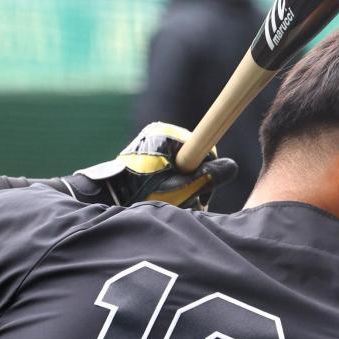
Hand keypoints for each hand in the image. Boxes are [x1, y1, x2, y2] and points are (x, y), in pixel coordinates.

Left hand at [70, 122, 236, 209]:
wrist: (106, 201)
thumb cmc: (140, 193)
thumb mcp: (178, 188)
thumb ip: (206, 177)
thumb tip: (231, 166)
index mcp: (164, 135)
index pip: (202, 146)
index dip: (205, 169)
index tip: (199, 186)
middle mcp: (157, 138)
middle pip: (194, 160)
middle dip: (192, 183)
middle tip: (179, 200)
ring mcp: (151, 151)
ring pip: (183, 171)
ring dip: (181, 190)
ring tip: (165, 203)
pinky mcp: (147, 164)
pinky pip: (170, 176)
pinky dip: (170, 191)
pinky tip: (160, 203)